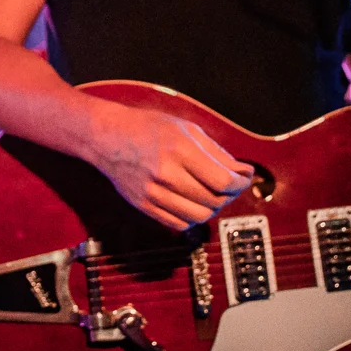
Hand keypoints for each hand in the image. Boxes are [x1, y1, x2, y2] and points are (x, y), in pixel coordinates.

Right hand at [88, 101, 253, 231]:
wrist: (105, 137)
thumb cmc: (146, 127)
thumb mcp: (185, 128)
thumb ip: (215, 152)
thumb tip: (241, 172)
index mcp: (179, 150)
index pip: (222, 181)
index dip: (240, 184)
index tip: (244, 178)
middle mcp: (166, 174)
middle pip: (213, 201)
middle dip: (229, 195)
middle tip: (230, 185)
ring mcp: (153, 193)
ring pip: (198, 216)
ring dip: (212, 208)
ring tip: (212, 195)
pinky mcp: (144, 206)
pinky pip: (179, 223)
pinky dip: (193, 217)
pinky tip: (193, 203)